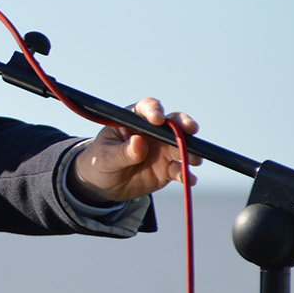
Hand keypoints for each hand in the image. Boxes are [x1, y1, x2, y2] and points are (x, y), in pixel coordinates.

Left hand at [68, 97, 199, 204]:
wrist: (103, 184)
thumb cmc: (100, 161)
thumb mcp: (105, 157)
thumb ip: (122, 151)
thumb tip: (139, 143)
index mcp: (133, 120)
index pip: (146, 108)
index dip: (154, 110)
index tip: (157, 119)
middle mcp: (152, 132)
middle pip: (172, 123)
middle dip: (184, 124)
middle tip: (191, 130)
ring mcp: (162, 150)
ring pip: (181, 146)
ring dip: (190, 151)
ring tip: (193, 159)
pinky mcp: (167, 168)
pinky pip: (180, 169)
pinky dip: (186, 174)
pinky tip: (189, 179)